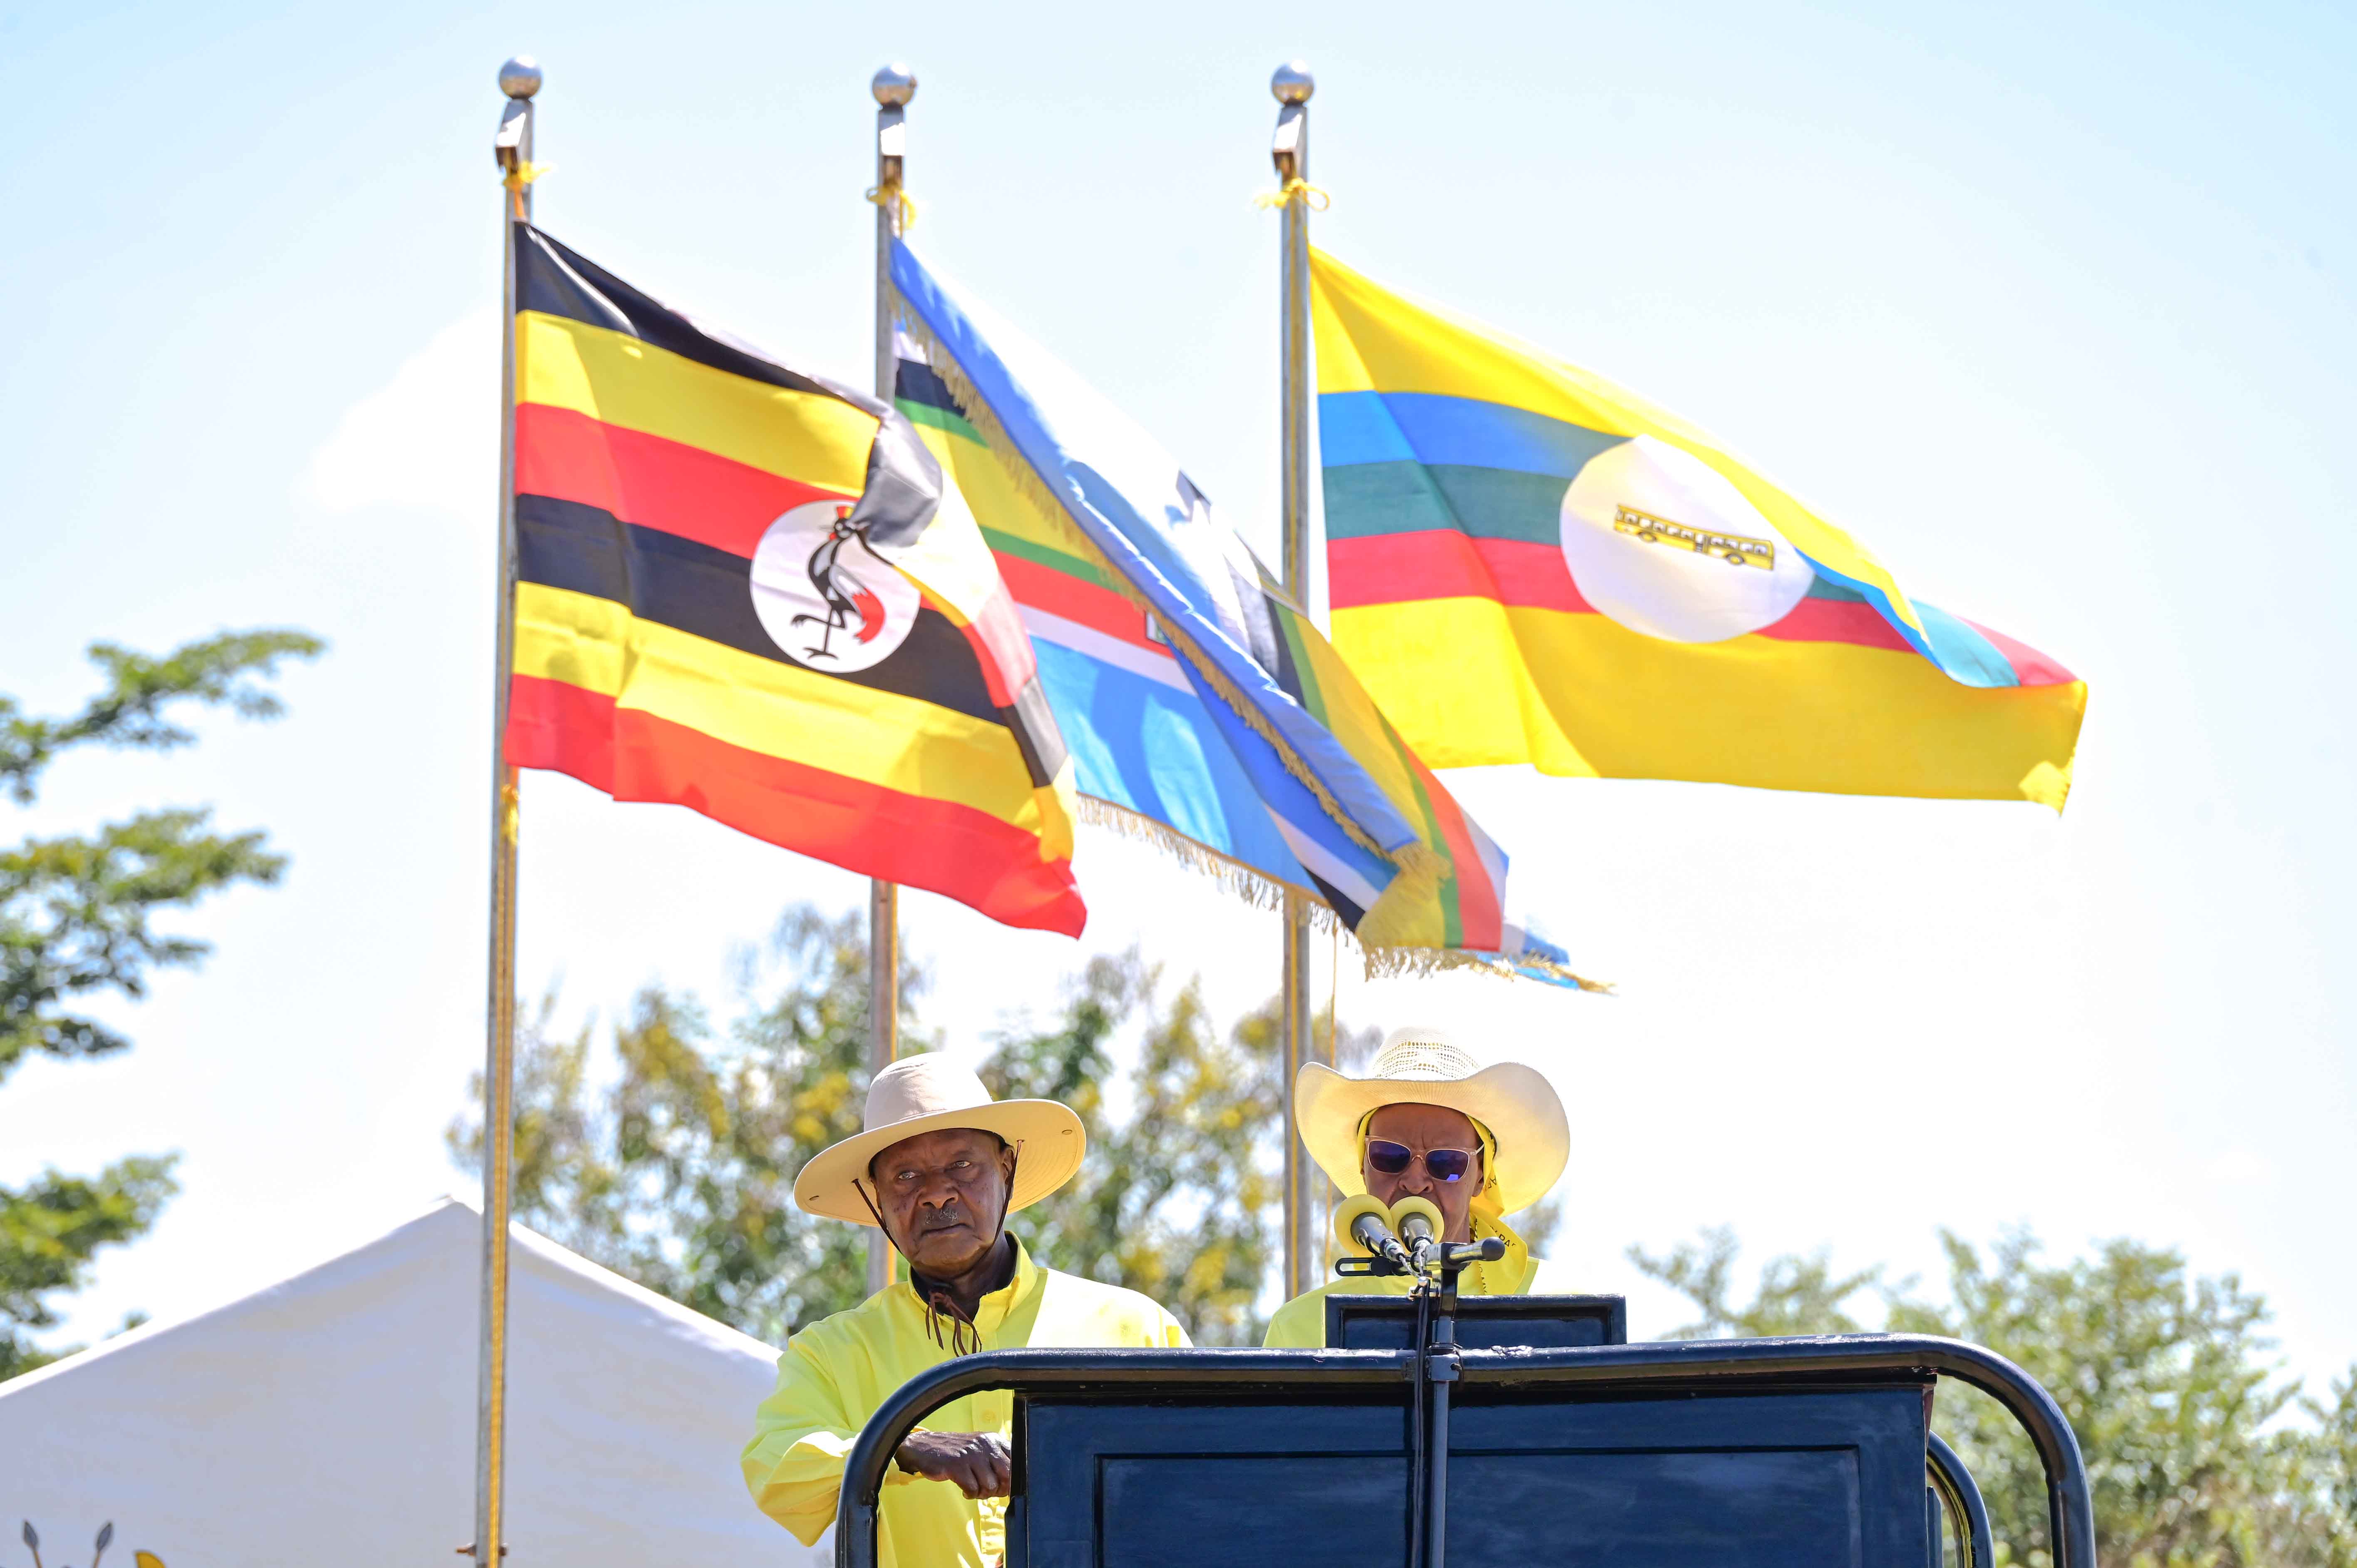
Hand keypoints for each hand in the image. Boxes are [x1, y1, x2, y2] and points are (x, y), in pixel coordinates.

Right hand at [895, 1430, 1012, 1498]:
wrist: (925, 1447)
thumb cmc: (956, 1453)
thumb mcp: (980, 1449)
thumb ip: (996, 1461)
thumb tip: (1013, 1483)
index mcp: (993, 1440)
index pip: (1016, 1461)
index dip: (1012, 1479)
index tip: (1003, 1486)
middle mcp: (985, 1444)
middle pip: (1006, 1475)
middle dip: (999, 1489)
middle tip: (988, 1491)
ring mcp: (971, 1454)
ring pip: (990, 1485)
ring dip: (982, 1494)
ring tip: (974, 1490)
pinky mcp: (957, 1465)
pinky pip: (972, 1489)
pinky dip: (970, 1494)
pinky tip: (965, 1490)